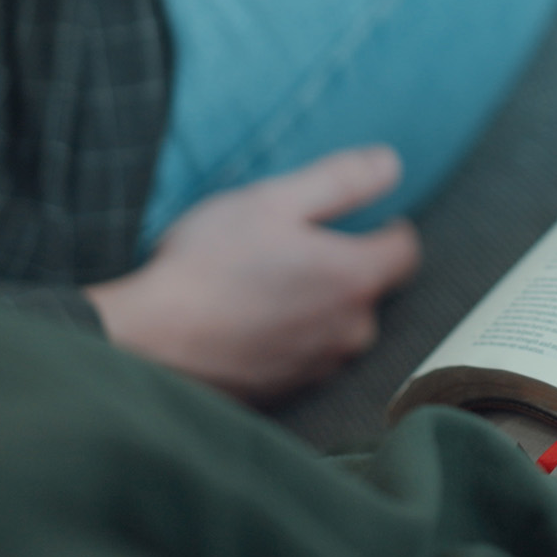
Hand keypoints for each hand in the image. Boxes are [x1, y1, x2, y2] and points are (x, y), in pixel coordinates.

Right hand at [85, 146, 420, 404]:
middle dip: (345, 265)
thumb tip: (392, 164)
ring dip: (316, 302)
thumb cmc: (208, 264)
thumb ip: (341, 181)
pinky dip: (290, 333)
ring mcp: (319, 367)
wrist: (149, 341)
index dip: (387, 225)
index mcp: (355, 279)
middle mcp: (350, 331)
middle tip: (290, 245)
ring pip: (338, 324)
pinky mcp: (288, 391)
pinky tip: (249, 316)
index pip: (407, 249)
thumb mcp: (273, 200)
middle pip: (371, 289)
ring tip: (264, 281)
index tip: (354, 217)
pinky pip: (306, 352)